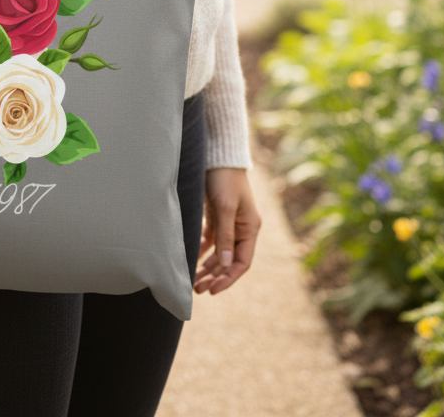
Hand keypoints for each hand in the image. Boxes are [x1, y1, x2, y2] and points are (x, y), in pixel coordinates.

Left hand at [194, 168, 260, 295]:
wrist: (219, 154)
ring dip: (208, 267)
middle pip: (229, 261)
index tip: (213, 290)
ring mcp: (229, 223)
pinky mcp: (217, 216)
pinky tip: (193, 261)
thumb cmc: (225, 179)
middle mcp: (241, 228)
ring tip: (194, 281)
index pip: (242, 262)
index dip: (228, 278)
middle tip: (198, 289)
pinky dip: (203, 252)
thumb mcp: (225, 207)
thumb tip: (226, 265)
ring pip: (219, 253)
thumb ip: (225, 236)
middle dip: (215, 276)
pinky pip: (211, 241)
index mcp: (250, 228)